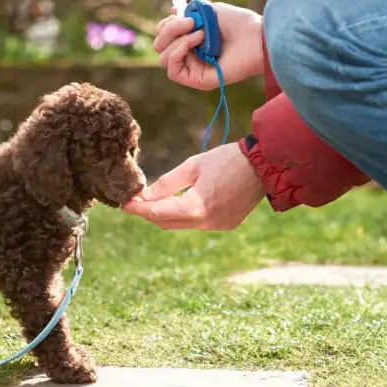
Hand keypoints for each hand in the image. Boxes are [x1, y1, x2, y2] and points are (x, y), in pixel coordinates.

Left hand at [121, 143, 264, 229]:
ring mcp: (217, 226)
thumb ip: (167, 183)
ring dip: (167, 214)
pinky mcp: (226, 225)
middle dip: (150, 212)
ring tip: (156, 199)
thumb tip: (145, 195)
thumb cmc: (228, 160)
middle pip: (166, 223)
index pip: (157, 213)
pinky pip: (198, 223)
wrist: (264, 166)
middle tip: (136, 199)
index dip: (138, 209)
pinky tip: (184, 201)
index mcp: (196, 207)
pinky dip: (186, 214)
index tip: (123, 203)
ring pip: (182, 225)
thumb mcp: (193, 166)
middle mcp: (206, 223)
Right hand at [154, 2, 264, 90]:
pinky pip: (173, 71)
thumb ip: (187, 13)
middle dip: (170, 30)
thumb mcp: (207, 11)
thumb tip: (170, 13)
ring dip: (177, 40)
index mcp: (190, 40)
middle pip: (160, 47)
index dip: (167, 24)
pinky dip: (178, 53)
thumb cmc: (237, 23)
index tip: (182, 12)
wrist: (256, 37)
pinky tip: (194, 42)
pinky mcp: (198, 80)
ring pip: (163, 57)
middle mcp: (190, 56)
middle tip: (191, 21)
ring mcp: (193, 69)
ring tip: (200, 33)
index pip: (164, 36)